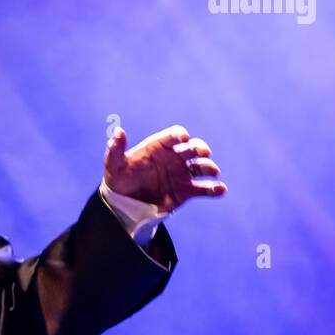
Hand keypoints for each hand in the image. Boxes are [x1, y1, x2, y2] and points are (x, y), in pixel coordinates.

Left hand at [103, 124, 226, 213]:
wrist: (125, 202)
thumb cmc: (119, 178)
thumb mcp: (114, 164)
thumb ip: (116, 149)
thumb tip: (118, 132)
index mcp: (159, 147)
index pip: (174, 136)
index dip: (179, 135)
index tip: (182, 139)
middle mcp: (174, 157)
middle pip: (192, 147)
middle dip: (199, 147)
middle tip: (202, 152)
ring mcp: (182, 174)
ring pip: (201, 167)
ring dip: (209, 167)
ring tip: (213, 172)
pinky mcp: (186, 191)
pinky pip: (204, 188)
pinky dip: (215, 189)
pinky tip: (221, 189)